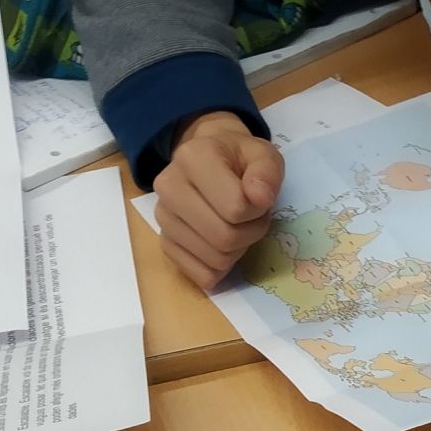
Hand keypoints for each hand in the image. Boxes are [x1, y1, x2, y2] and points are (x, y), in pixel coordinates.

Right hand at [152, 112, 283, 289]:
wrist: (209, 160)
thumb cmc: (239, 159)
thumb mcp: (262, 155)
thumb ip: (266, 172)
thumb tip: (260, 198)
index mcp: (192, 159)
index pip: (234, 208)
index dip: (257, 210)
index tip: (258, 199)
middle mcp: (169, 188)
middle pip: (223, 238)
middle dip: (250, 234)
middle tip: (252, 218)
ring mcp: (163, 218)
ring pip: (215, 259)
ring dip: (238, 251)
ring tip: (237, 226)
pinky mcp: (165, 243)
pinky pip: (201, 275)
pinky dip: (221, 267)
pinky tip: (222, 244)